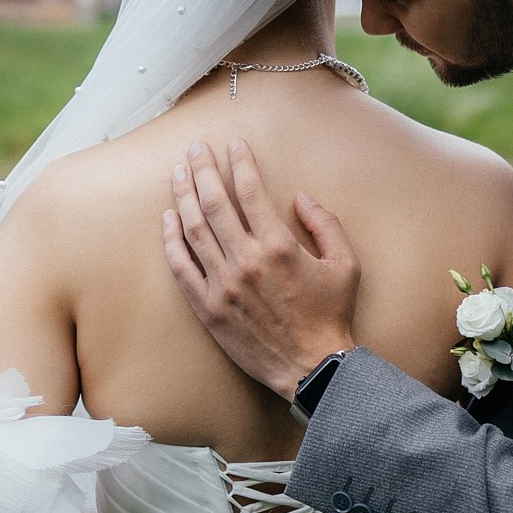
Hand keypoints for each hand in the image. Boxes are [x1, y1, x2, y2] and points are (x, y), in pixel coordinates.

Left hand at [162, 139, 360, 395]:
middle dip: (203, 169)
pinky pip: (182, 267)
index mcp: (279, 246)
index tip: (233, 144)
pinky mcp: (208, 308)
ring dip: (183, 197)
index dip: (240, 162)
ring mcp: (222, 285)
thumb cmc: (331, 316)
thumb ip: (325, 224)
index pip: (250, 191)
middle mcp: (246, 261)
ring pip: (194, 229)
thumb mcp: (345, 265)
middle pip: (215, 203)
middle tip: (195, 148)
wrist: (312, 368)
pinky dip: (171, 240)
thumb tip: (300, 197)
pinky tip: (168, 220)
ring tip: (177, 173)